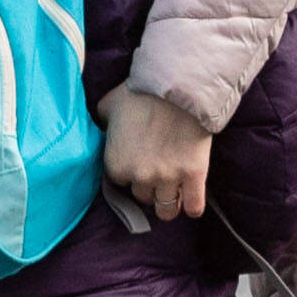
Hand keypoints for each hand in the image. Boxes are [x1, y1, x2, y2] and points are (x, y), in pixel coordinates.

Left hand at [101, 85, 212, 223]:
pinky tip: (190, 198)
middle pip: (143, 197)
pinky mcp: (194, 176)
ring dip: (168, 202)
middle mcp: (139, 177)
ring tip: (173, 191)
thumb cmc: (140, 93)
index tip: (137, 162)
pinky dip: (192, 206)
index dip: (129, 172)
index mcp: (116, 165)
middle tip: (157, 170)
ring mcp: (168, 179)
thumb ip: (102, 124)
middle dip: (148, 186)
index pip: (119, 183)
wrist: (176, 85)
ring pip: (166, 210)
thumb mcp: (108, 106)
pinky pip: (194, 208)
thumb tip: (102, 131)